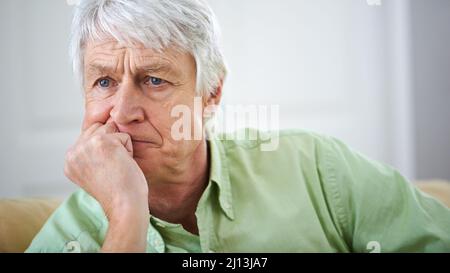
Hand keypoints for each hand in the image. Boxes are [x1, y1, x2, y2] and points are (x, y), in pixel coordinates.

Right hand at [64, 121, 148, 251]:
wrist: (124, 205)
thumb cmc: (117, 191)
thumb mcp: (94, 170)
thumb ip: (90, 152)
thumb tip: (104, 125)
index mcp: (69, 160)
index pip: (88, 136)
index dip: (105, 149)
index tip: (106, 169)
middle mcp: (73, 152)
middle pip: (99, 128)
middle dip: (112, 144)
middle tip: (113, 168)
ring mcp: (86, 146)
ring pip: (111, 129)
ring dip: (121, 146)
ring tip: (118, 166)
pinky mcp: (103, 142)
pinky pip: (124, 136)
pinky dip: (129, 150)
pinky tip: (123, 165)